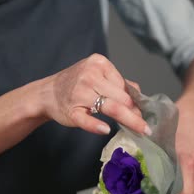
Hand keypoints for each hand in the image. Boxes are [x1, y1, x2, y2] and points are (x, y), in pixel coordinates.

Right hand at [33, 53, 149, 135]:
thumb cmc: (75, 84)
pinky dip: (96, 125)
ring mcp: (79, 93)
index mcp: (99, 63)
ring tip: (140, 130)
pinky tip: (106, 130)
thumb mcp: (96, 75)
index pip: (124, 85)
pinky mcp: (71, 110)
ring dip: (128, 120)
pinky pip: (86, 119)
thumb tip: (139, 94)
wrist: (47, 93)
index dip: (136, 100)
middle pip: (121, 97)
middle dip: (136, 113)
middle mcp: (90, 75)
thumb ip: (118, 82)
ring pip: (110, 107)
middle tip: (146, 126)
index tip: (144, 112)